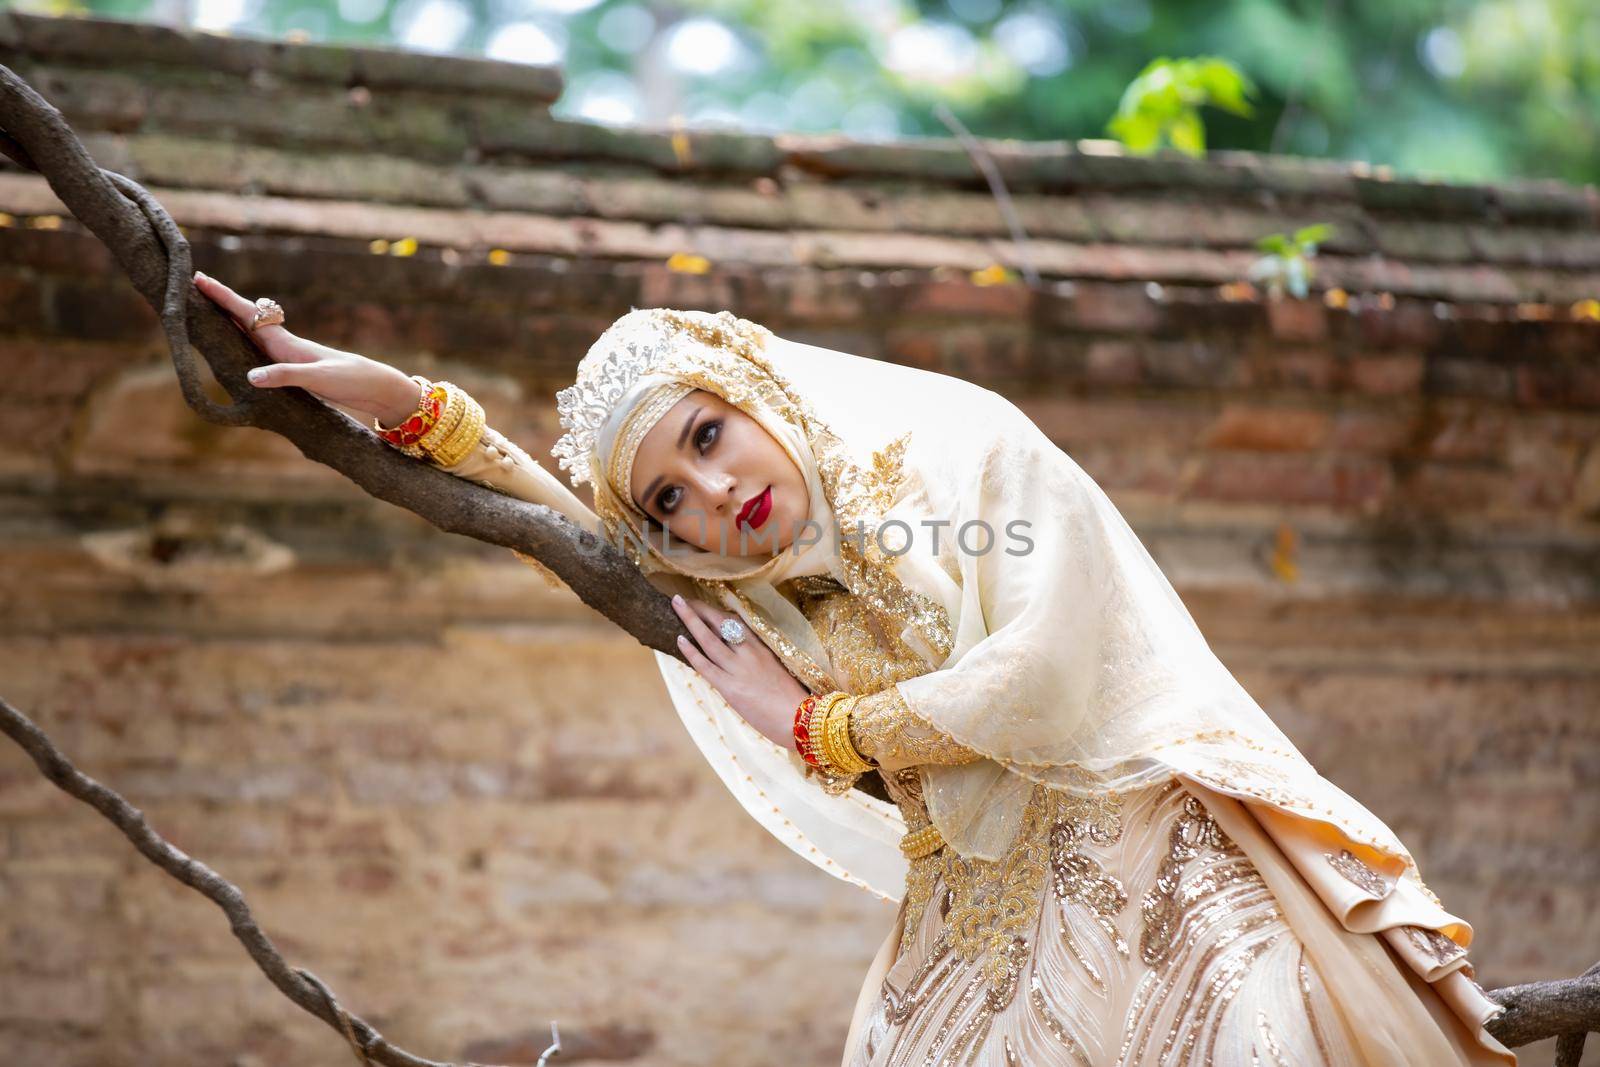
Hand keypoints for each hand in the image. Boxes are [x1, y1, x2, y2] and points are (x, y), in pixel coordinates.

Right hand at [192, 270, 422, 422]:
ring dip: (228, 320)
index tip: (198, 278)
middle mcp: (284, 345)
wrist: (378, 388)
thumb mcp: (319, 379)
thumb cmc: (351, 380)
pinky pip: (260, 351)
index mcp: (287, 343)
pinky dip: (242, 343)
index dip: (223, 298)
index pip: (247, 315)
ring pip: (251, 333)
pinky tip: (236, 346)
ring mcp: (288, 356)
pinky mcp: (294, 369)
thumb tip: (250, 376)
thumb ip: (286, 376)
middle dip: (218, 302)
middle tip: (191, 285)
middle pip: (244, 318)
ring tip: (204, 309)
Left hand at [671, 594, 809, 750]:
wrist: (799, 719)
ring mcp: (739, 669)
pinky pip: (705, 665)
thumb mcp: (777, 670)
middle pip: (720, 623)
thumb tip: (742, 655)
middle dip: (700, 608)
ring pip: (709, 639)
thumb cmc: (791, 699)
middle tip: (682, 598)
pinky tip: (679, 639)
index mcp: (763, 647)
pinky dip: (691, 651)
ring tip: (676, 604)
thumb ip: (760, 660)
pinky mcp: (730, 687)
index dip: (716, 611)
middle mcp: (750, 653)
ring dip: (690, 620)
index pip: (736, 622)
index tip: (703, 604)